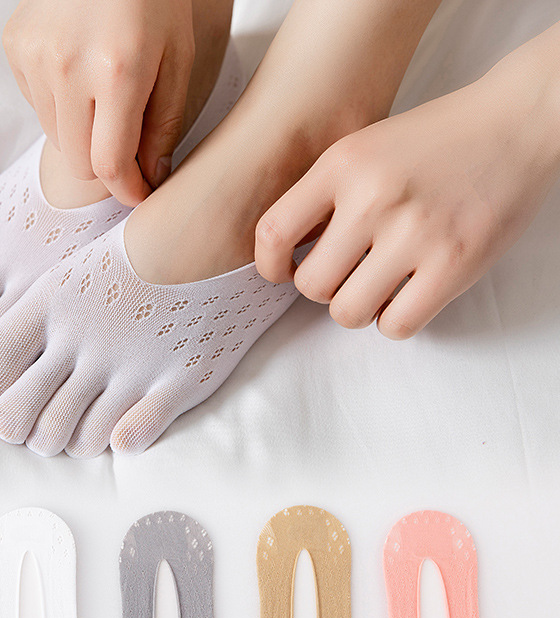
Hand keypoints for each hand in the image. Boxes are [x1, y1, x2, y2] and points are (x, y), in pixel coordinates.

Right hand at [3, 0, 194, 205]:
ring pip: (57, 138)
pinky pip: (37, 106)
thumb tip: (150, 177)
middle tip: (127, 150)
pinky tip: (79, 75)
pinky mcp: (15, 47)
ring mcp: (34, 57)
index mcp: (116, 72)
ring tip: (103, 98)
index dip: (125, 190)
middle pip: (79, 162)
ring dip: (83, 134)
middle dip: (106, 166)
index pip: (108, 164)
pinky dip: (60, 106)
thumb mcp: (177, 59)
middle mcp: (67, 68)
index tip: (138, 195)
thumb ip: (164, 124)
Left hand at [254, 49, 559, 338]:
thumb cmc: (435, 142)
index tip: (285, 272)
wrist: (517, 121)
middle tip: (346, 275)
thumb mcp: (364, 148)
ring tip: (377, 287)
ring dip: (358, 309)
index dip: (271, 266)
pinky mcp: (454, 264)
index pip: (273, 232)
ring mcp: (415, 232)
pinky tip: (406, 297)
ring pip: (347, 312)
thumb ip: (324, 197)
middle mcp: (373, 197)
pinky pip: (396, 325)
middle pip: (311, 285)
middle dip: (324, 289)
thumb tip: (287, 256)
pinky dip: (394, 320)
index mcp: (342, 164)